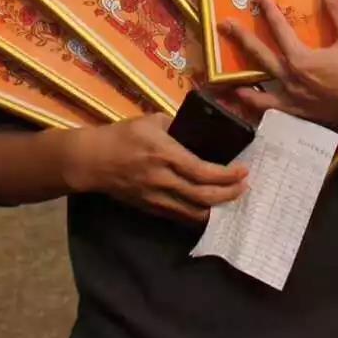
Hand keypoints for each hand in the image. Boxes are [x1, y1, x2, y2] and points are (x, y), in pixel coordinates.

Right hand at [64, 113, 248, 224]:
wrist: (92, 161)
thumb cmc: (122, 135)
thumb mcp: (150, 120)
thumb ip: (175, 124)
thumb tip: (196, 128)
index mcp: (165, 154)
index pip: (203, 171)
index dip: (227, 175)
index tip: (244, 171)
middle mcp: (163, 179)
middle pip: (203, 197)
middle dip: (228, 195)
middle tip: (245, 188)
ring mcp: (156, 198)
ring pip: (193, 213)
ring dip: (216, 209)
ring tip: (231, 200)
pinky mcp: (150, 208)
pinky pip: (179, 217)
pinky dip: (197, 215)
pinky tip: (208, 209)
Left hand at [218, 0, 337, 134]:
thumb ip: (337, 8)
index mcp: (303, 61)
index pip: (279, 29)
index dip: (268, 10)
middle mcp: (294, 82)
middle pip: (260, 58)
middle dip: (242, 40)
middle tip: (223, 26)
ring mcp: (297, 105)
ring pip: (262, 96)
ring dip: (243, 89)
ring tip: (225, 85)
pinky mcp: (306, 120)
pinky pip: (278, 117)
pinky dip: (264, 114)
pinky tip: (258, 112)